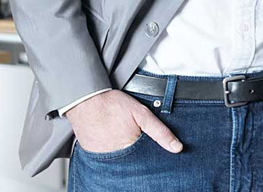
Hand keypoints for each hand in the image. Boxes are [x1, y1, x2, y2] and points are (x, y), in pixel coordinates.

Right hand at [66, 90, 182, 153]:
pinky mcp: (92, 155)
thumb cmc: (112, 105)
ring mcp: (102, 158)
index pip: (147, 160)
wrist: (85, 100)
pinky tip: (113, 139)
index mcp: (130, 150)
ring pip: (120, 161)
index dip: (152, 153)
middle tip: (132, 135)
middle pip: (134, 162)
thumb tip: (177, 148)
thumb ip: (160, 132)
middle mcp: (115, 159)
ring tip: (121, 135)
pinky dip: (112, 151)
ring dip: (125, 153)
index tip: (151, 146)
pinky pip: (107, 158)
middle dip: (138, 154)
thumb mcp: (142, 114)